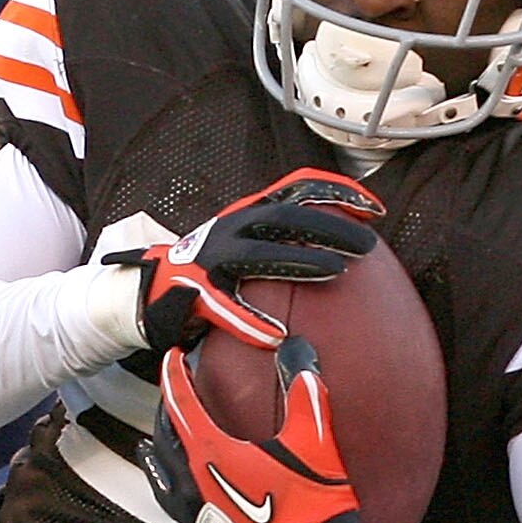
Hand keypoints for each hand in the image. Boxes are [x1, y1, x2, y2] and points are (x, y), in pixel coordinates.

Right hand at [110, 170, 383, 352]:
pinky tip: (274, 335)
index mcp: (247, 213)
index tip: (374, 208)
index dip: (336, 191)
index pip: (295, 188)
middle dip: (328, 226)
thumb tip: (342, 245)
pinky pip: (225, 308)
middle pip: (283, 217)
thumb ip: (284, 239)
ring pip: (257, 254)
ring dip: (298, 260)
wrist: (148, 289)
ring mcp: (209, 258)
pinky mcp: (193, 293)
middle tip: (367, 245)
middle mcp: (229, 228)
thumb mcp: (247, 242)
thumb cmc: (210, 270)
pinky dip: (249, 321)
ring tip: (334, 272)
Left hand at [149, 339, 371, 522]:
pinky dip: (177, 499)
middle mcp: (194, 487)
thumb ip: (304, 391)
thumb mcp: (313, 440)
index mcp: (212, 456)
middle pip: (165, 442)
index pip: (181, 406)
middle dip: (164, 415)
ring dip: (158, 459)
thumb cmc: (314, 503)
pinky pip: (181, 518)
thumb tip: (298, 350)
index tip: (171, 358)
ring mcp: (198, 522)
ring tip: (152, 446)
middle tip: (169, 398)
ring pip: (164, 483)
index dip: (175, 378)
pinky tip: (183, 499)